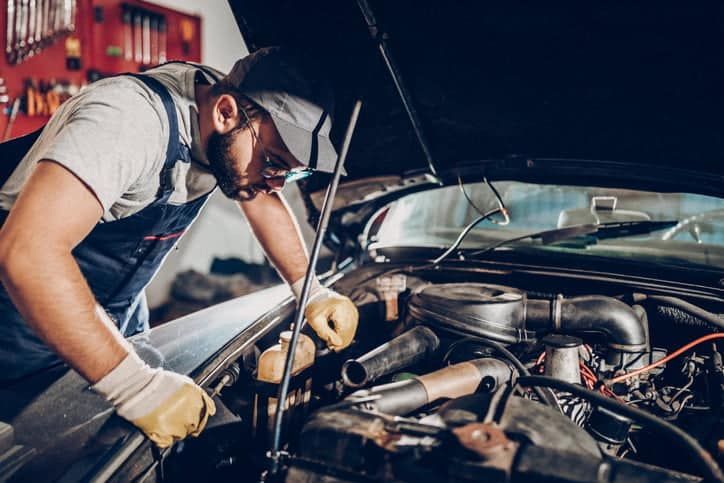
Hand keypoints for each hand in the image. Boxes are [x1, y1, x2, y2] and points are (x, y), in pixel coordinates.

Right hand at [92, 351, 215, 447]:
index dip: (198, 417)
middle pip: (194, 427)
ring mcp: (176, 425)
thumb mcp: (187, 384)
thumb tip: (211, 409)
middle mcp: (189, 414)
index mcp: (196, 401)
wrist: (137, 386)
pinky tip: (159, 425)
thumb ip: (201, 397)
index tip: (192, 417)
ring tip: (165, 419)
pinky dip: (163, 437)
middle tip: (175, 416)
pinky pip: (166, 442)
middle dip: (187, 423)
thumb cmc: (159, 382)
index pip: (205, 416)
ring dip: (175, 430)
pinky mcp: (161, 433)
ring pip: (181, 436)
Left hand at [305, 288, 358, 350]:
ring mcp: (352, 308)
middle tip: (332, 347)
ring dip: (344, 337)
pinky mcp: (352, 311)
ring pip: (352, 329)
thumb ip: (325, 333)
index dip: (339, 341)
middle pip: (350, 330)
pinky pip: (352, 325)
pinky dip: (346, 332)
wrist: (316, 295)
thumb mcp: (315, 321)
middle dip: (342, 341)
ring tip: (333, 342)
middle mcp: (349, 306)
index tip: (331, 347)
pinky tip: (338, 335)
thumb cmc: (314, 306)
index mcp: (340, 306)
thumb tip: (338, 343)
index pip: (344, 329)